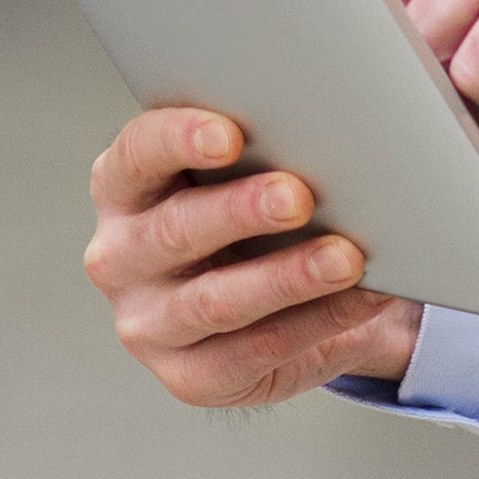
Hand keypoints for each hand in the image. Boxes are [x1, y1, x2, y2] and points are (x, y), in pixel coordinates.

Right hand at [84, 103, 421, 408]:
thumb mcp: (245, 171)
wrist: (273, 302)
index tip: (230, 134)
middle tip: (298, 196)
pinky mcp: (189, 377)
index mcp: (122, 187)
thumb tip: (344, 102)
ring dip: (285, 279)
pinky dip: (314, 323)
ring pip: (214, 302)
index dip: (178, 139)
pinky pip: (254, 353)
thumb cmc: (254, 217)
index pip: (137, 153)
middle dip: (240, 211)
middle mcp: (120, 256)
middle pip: (174, 229)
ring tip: (344, 258)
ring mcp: (148, 323)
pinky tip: (358, 300)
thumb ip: (267, 136)